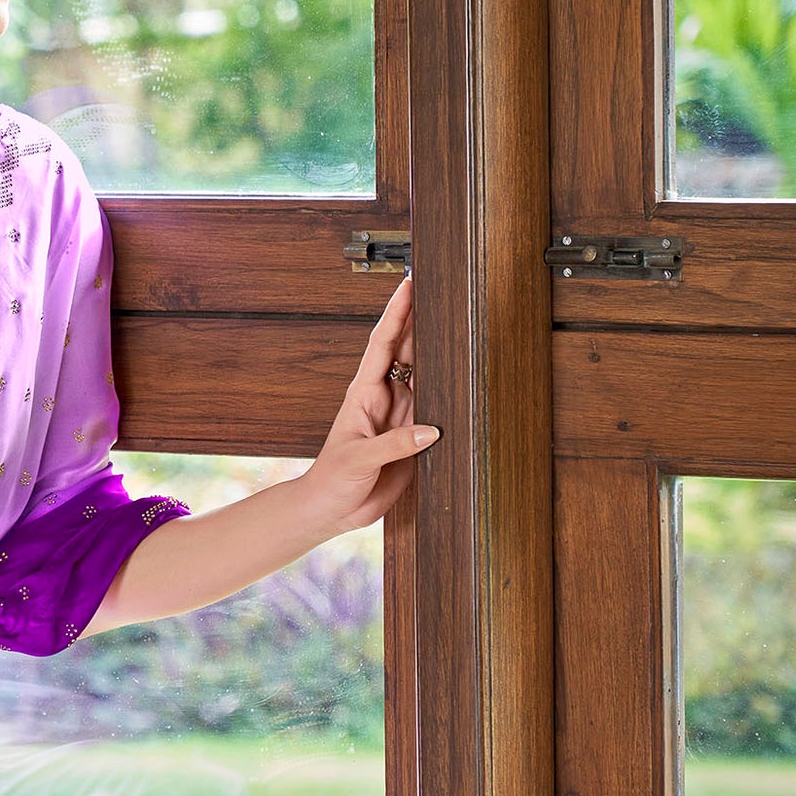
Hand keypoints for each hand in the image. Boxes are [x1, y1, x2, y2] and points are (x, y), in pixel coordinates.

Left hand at [298, 273, 437, 541]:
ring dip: (438, 352)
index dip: (396, 313)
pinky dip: (448, 393)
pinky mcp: (412, 437)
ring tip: (458, 325)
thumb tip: (432, 431)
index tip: (408, 285)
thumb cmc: (332, 480)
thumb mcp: (359, 459)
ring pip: (424, 376)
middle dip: (421, 320)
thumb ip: (394, 445)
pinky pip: (435, 408)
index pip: (382, 343)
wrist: (332, 509)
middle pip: (407, 350)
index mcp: (363, 393)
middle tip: (441, 292)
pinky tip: (463, 379)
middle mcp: (384, 398)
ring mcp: (400, 415)